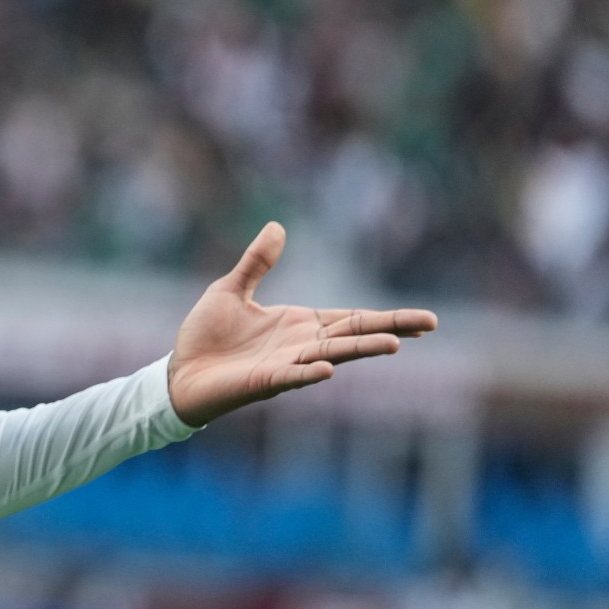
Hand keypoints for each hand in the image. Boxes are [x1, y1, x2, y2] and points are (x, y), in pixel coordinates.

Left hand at [166, 222, 436, 427]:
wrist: (178, 373)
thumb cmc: (206, 336)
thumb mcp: (230, 289)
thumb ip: (256, 262)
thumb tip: (277, 226)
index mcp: (298, 324)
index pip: (352, 319)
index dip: (385, 317)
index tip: (423, 320)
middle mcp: (300, 346)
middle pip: (354, 335)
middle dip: (390, 330)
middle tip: (431, 323)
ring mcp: (285, 365)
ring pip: (330, 355)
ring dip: (359, 350)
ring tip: (393, 345)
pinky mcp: (262, 382)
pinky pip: (290, 378)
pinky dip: (307, 374)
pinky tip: (326, 369)